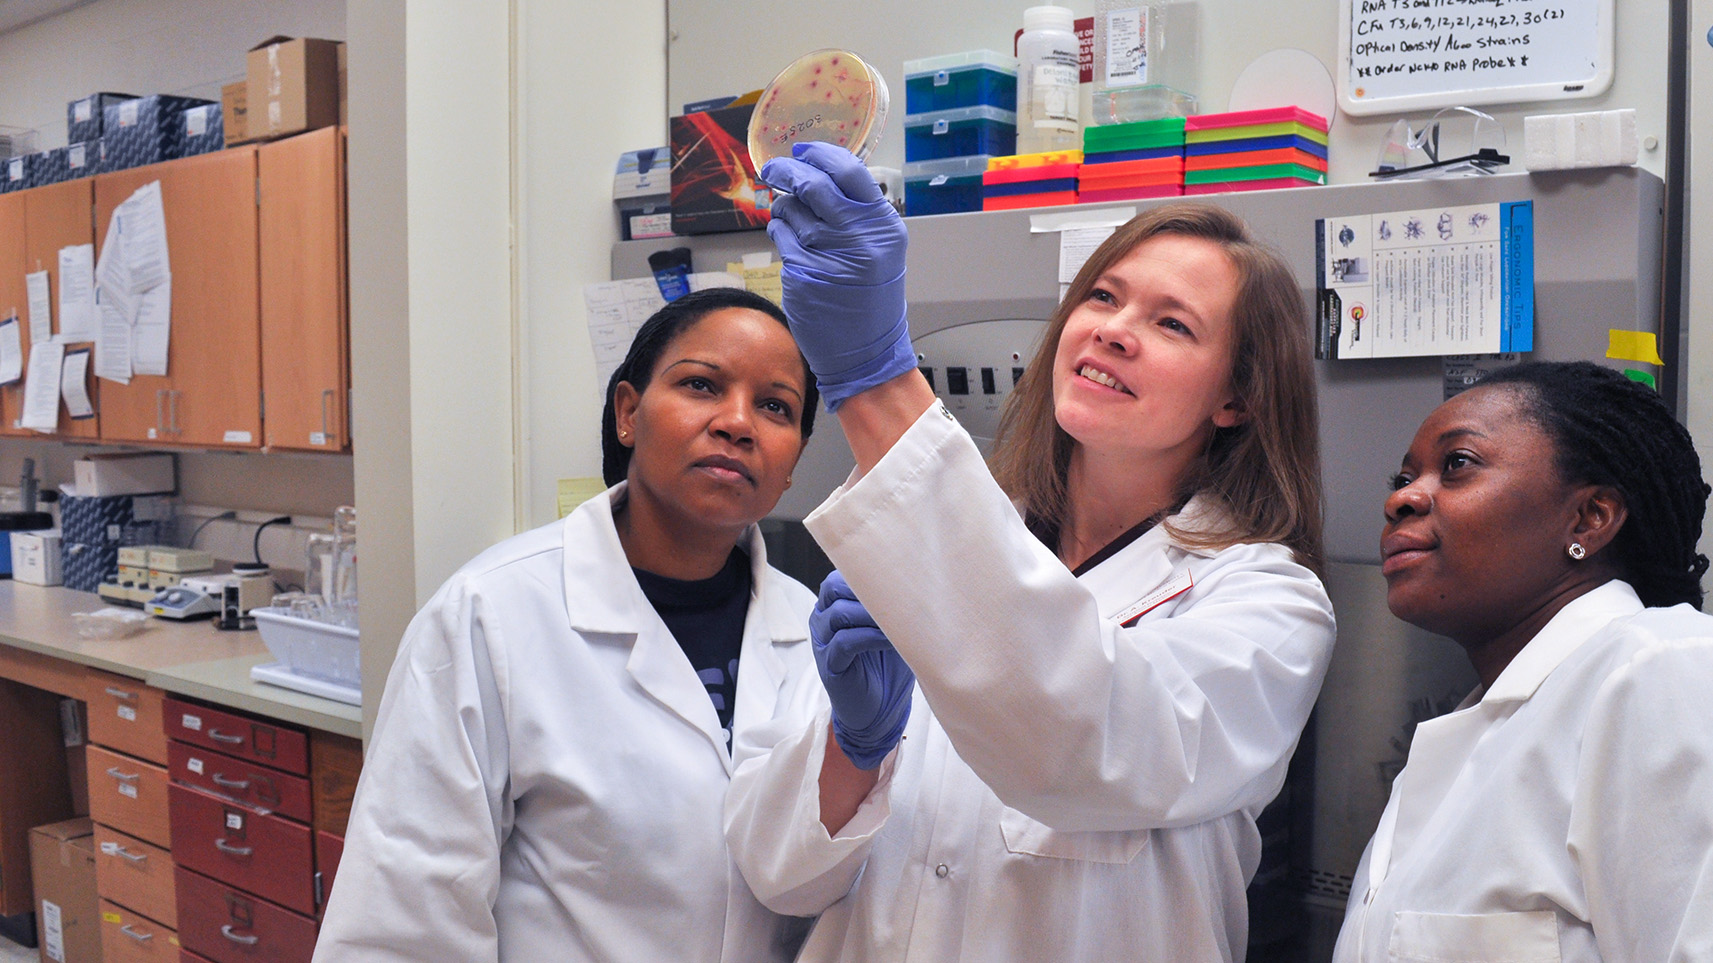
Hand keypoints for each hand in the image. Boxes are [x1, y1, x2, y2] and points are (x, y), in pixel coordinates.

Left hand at [761, 142, 915, 409]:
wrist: (867, 353)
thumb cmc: (872, 301)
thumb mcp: (881, 251)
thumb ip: (858, 214)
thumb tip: (822, 174)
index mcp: (882, 227)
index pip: (849, 172)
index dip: (821, 155)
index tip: (804, 150)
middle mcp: (858, 238)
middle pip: (813, 185)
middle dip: (787, 170)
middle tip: (775, 168)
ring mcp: (828, 256)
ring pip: (792, 210)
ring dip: (783, 205)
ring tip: (789, 213)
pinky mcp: (802, 274)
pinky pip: (781, 238)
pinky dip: (779, 230)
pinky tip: (785, 235)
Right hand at [810, 570, 913, 768]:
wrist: (878, 712)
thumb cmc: (888, 665)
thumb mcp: (893, 629)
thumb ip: (896, 607)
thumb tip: (921, 579)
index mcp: (835, 605)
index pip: (840, 574)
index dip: (866, 571)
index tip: (900, 576)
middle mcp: (823, 620)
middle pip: (833, 587)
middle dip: (866, 589)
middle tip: (898, 596)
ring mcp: (823, 643)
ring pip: (838, 613)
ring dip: (872, 613)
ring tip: (900, 619)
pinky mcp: (830, 666)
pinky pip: (844, 642)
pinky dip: (870, 636)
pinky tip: (892, 641)